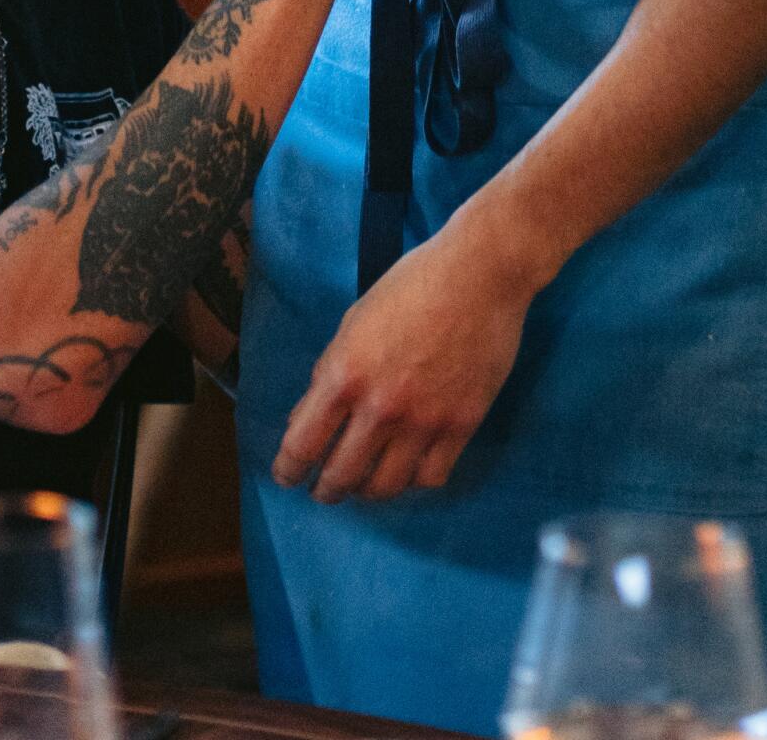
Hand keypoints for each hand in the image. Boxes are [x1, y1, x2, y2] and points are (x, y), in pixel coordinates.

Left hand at [272, 222, 528, 501]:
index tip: (287, 476)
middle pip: (342, 476)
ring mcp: (423, 421)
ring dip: (367, 491)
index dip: (288, 469)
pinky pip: (429, 477)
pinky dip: (412, 480)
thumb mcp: (354, 321)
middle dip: (326, 489)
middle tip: (324, 490)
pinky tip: (407, 469)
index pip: (303, 444)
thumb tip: (307, 418)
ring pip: (386, 487)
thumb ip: (330, 371)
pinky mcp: (461, 426)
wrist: (479, 274)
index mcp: (345, 374)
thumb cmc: (410, 285)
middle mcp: (381, 407)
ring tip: (363, 484)